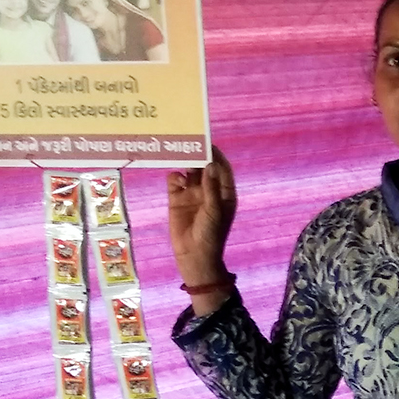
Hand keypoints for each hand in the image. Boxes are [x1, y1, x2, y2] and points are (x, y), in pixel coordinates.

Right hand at [167, 146, 235, 312]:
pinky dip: (174, 176)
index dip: (216, 155)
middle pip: (203, 167)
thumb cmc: (211, 235)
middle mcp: (208, 189)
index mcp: (223, 192)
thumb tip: (210, 164)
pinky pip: (174, 181)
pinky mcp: (176, 199)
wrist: (193, 256)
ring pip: (188, 172)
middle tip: (190, 142)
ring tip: (179, 153)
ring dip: (184, 163)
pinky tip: (175, 177)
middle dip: (198, 156)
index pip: (221, 168)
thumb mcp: (214, 211)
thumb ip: (211, 187)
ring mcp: (192, 193)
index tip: (208, 143)